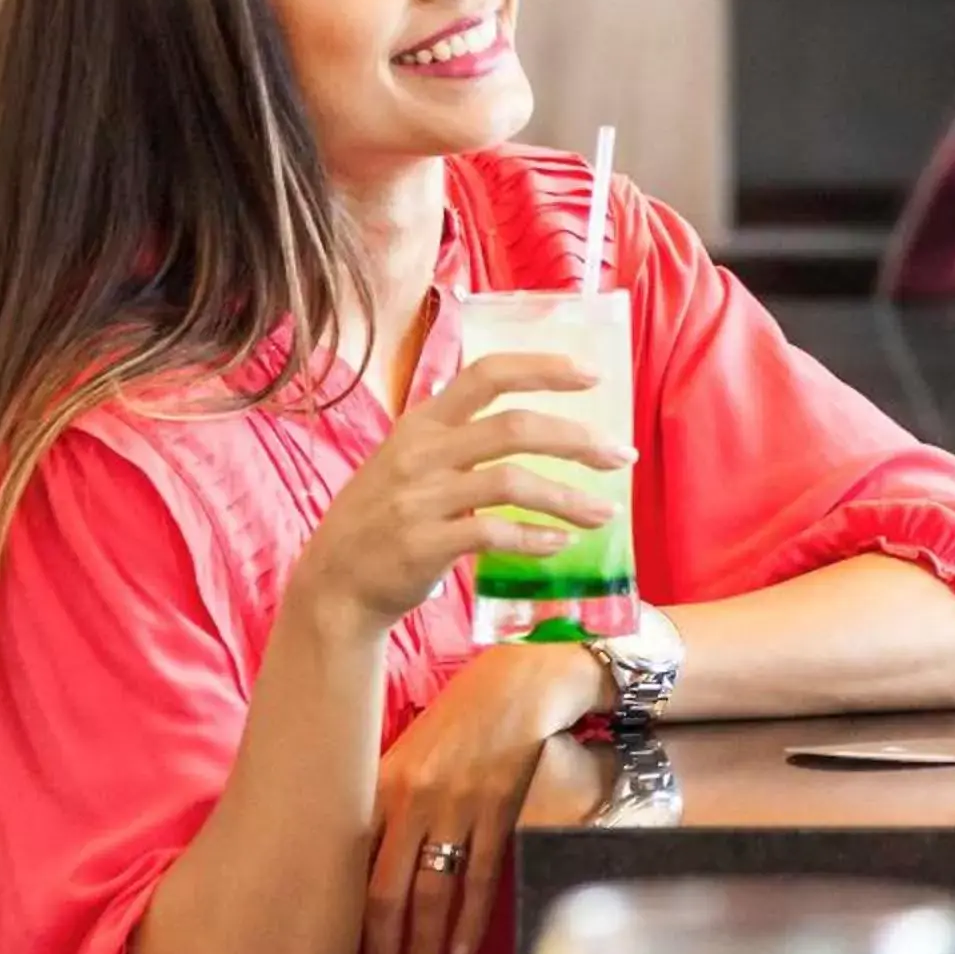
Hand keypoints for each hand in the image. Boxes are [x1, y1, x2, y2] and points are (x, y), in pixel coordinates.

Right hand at [290, 356, 629, 634]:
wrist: (334, 585)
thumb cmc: (382, 521)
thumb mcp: (406, 461)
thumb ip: (455, 439)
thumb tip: (527, 426)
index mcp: (422, 422)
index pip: (488, 373)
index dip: (544, 368)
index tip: (593, 374)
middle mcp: (421, 452)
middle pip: (514, 427)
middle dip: (577, 439)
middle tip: (620, 455)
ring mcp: (420, 498)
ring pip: (512, 481)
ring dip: (568, 498)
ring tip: (605, 514)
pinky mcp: (423, 544)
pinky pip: (493, 533)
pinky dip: (534, 539)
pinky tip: (559, 545)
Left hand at [358, 642, 608, 953]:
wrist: (520, 683)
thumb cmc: (458, 722)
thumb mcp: (407, 756)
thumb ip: (381, 807)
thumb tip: (357, 875)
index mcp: (379, 787)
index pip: (351, 874)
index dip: (345, 930)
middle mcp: (410, 800)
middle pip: (386, 896)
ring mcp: (454, 805)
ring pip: (431, 896)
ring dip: (422, 952)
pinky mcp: (496, 807)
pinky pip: (479, 878)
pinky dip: (467, 924)